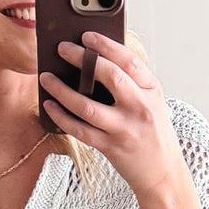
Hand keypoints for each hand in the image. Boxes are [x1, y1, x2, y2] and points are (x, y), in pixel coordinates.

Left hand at [39, 32, 186, 203]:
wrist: (162, 172)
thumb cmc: (153, 132)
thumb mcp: (151, 101)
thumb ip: (131, 82)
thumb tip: (93, 60)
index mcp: (151, 90)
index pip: (128, 60)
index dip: (106, 45)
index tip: (87, 36)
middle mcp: (140, 107)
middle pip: (109, 76)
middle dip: (81, 59)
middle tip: (62, 49)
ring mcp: (125, 129)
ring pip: (87, 106)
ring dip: (62, 90)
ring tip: (46, 78)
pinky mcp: (111, 147)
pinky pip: (80, 130)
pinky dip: (61, 117)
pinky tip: (50, 106)